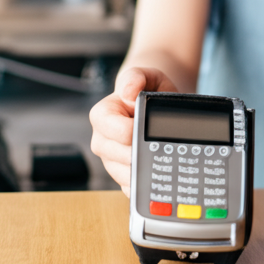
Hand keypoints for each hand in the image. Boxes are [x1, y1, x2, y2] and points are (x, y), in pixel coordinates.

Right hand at [89, 67, 178, 195]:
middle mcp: (102, 140)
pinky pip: (130, 188)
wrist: (154, 105)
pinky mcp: (123, 175)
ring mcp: (112, 160)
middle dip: (138, 155)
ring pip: (123, 175)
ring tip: (161, 165)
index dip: (130, 131)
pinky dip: (144, 187)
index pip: (113, 129)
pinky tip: (158, 180)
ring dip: (142, 173)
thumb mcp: (145, 75)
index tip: (147, 128)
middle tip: (158, 151)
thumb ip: (136, 77)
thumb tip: (129, 92)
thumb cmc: (147, 90)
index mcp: (102, 116)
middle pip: (116, 156)